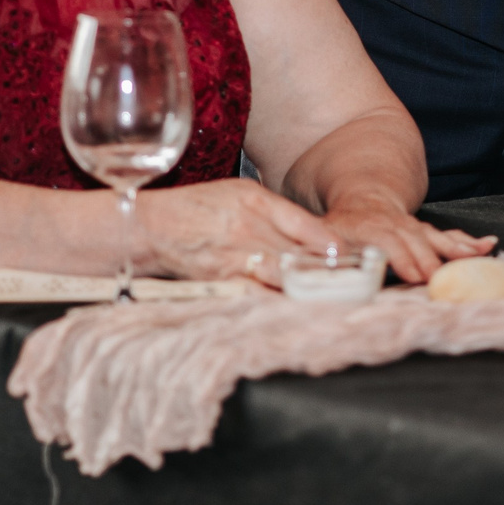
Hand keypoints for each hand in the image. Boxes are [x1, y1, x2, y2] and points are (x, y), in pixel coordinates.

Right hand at [134, 178, 337, 286]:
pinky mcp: (219, 279)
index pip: (303, 223)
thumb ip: (273, 211)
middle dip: (326, 269)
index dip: (328, 243)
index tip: (348, 254)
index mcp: (254, 200)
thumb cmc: (194, 208)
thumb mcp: (237, 194)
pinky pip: (256, 294)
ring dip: (308, 287)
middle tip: (355, 281)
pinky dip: (276, 302)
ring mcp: (233, 254)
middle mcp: (246, 225)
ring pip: (282, 274)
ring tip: (332, 298)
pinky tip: (294, 310)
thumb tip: (313, 233)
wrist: (148, 227)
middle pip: (297, 251)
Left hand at [318, 191, 495, 282]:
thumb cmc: (340, 228)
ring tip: (478, 257)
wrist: (363, 201)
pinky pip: (450, 236)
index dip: (400, 256)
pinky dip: (469, 243)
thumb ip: (320, 249)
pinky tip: (487, 246)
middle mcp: (394, 224)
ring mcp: (414, 227)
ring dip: (456, 250)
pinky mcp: (427, 233)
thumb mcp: (321, 236)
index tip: (414, 274)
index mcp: (366, 225)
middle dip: (431, 261)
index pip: (385, 239)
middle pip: (416, 242)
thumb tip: (323, 262)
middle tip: (443, 281)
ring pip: (436, 237)